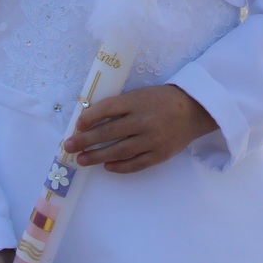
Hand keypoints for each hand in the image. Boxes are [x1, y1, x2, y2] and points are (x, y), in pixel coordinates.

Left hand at [62, 84, 217, 173]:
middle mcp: (143, 120)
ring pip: (120, 150)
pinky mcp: (160, 154)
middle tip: (68, 147)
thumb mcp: (140, 95)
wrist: (194, 110)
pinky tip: (107, 167)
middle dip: (86, 140)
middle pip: (109, 131)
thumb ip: (119, 106)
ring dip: (98, 156)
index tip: (77, 125)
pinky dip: (120, 166)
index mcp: (137, 101)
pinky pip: (136, 164)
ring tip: (82, 160)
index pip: (108, 108)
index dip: (90, 117)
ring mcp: (152, 139)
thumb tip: (90, 121)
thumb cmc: (161, 100)